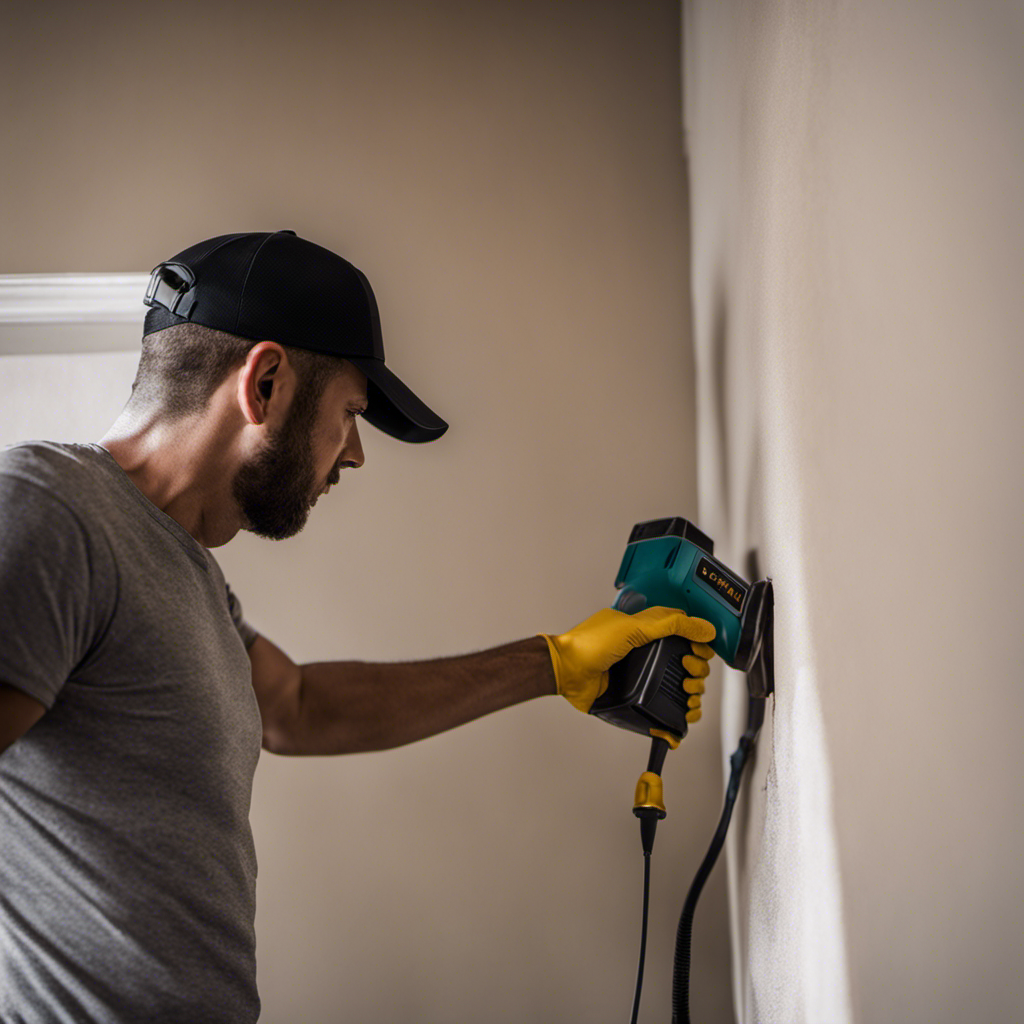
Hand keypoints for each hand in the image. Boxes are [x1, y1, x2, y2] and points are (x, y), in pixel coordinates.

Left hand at [538, 606, 715, 715]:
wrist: (566, 671)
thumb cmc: (589, 645)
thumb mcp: (633, 627)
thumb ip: (670, 625)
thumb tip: (705, 628)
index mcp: (648, 632)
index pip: (685, 637)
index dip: (699, 645)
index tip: (701, 653)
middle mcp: (648, 655)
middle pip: (689, 664)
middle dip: (698, 670)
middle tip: (689, 671)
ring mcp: (643, 678)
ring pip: (681, 688)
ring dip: (694, 693)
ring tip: (688, 693)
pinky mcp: (637, 699)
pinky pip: (664, 710)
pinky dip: (679, 717)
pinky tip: (684, 718)